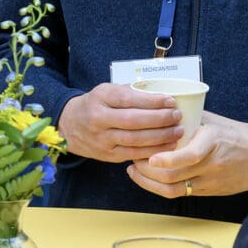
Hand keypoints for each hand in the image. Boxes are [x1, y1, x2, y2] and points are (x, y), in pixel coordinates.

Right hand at [56, 83, 184, 162]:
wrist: (69, 126)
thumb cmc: (96, 105)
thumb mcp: (106, 91)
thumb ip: (130, 93)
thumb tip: (162, 95)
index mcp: (100, 98)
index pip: (128, 99)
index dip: (151, 101)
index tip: (170, 100)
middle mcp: (98, 119)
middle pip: (133, 121)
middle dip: (159, 119)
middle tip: (177, 116)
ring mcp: (102, 139)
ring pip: (134, 140)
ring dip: (160, 137)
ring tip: (178, 131)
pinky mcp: (107, 155)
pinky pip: (132, 154)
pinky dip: (152, 151)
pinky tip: (168, 146)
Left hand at [127, 112, 247, 198]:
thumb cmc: (235, 133)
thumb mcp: (213, 121)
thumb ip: (188, 119)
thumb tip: (157, 110)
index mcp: (213, 141)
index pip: (189, 155)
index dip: (166, 159)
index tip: (146, 155)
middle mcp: (212, 163)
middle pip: (174, 176)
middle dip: (147, 170)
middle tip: (132, 158)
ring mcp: (211, 181)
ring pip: (174, 189)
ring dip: (149, 181)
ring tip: (135, 169)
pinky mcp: (209, 192)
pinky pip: (181, 193)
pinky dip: (161, 187)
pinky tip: (149, 178)